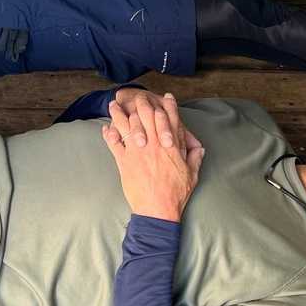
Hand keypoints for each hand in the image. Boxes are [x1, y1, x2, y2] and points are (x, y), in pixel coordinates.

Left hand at [101, 91, 204, 222]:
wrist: (157, 209)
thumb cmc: (175, 193)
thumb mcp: (192, 174)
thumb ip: (194, 158)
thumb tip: (199, 148)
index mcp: (170, 145)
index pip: (170, 118)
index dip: (168, 105)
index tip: (166, 96)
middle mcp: (153, 144)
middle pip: (147, 115)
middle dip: (142, 102)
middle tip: (137, 96)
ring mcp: (137, 151)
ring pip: (126, 125)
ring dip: (118, 113)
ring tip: (113, 105)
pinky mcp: (124, 161)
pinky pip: (114, 143)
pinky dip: (109, 134)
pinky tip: (106, 128)